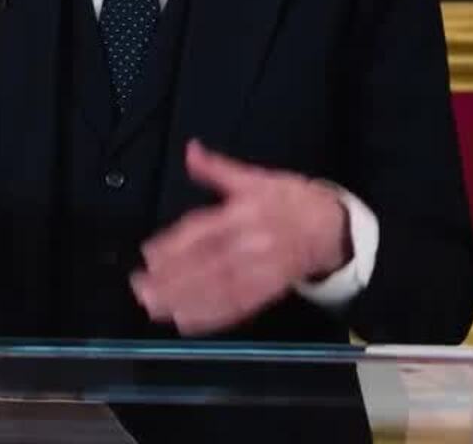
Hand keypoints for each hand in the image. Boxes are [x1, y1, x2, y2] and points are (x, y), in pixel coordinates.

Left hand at [130, 140, 349, 334]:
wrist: (331, 226)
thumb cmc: (289, 200)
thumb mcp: (255, 177)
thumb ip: (217, 168)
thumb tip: (190, 150)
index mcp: (246, 211)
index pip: (206, 230)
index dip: (176, 244)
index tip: (149, 255)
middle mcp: (253, 242)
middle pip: (209, 264)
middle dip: (173, 279)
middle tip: (141, 289)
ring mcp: (263, 269)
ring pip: (221, 289)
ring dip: (187, 301)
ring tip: (156, 309)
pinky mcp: (270, 291)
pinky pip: (240, 306)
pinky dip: (213, 317)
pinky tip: (187, 322)